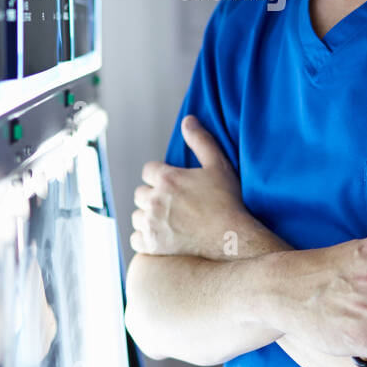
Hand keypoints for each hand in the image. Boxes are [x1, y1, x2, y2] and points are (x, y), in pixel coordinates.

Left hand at [132, 115, 272, 260]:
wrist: (232, 238)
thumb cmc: (228, 202)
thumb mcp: (218, 165)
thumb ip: (200, 140)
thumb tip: (187, 120)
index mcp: (167, 179)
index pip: (148, 171)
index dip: (160, 176)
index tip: (173, 184)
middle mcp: (154, 200)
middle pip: (140, 193)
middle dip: (153, 195)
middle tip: (172, 203)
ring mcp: (151, 224)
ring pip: (137, 216)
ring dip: (147, 216)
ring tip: (167, 221)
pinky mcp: (152, 245)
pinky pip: (135, 239)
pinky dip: (144, 238)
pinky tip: (160, 237)